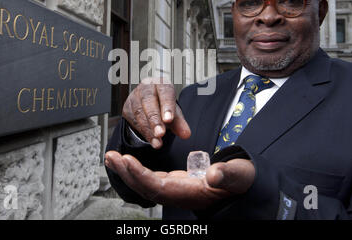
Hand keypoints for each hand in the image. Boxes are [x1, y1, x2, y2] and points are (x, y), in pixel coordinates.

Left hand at [104, 151, 255, 209]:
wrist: (240, 186)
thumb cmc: (239, 180)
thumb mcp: (238, 175)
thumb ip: (227, 174)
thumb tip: (214, 174)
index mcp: (189, 193)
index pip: (158, 187)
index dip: (141, 175)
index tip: (127, 160)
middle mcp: (177, 194)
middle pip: (145, 187)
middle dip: (126, 173)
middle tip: (111, 157)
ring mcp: (173, 190)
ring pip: (144, 184)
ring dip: (127, 171)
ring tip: (112, 157)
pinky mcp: (172, 183)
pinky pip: (149, 179)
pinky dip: (136, 170)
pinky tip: (127, 161)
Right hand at [122, 77, 190, 148]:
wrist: (148, 102)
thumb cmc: (163, 104)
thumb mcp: (174, 111)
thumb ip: (180, 122)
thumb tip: (186, 134)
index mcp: (161, 84)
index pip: (164, 92)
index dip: (167, 106)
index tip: (169, 120)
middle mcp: (146, 88)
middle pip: (148, 102)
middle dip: (154, 119)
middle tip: (161, 133)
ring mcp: (134, 97)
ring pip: (139, 112)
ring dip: (149, 129)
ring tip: (158, 141)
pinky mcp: (127, 108)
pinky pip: (134, 121)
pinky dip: (143, 132)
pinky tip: (151, 139)